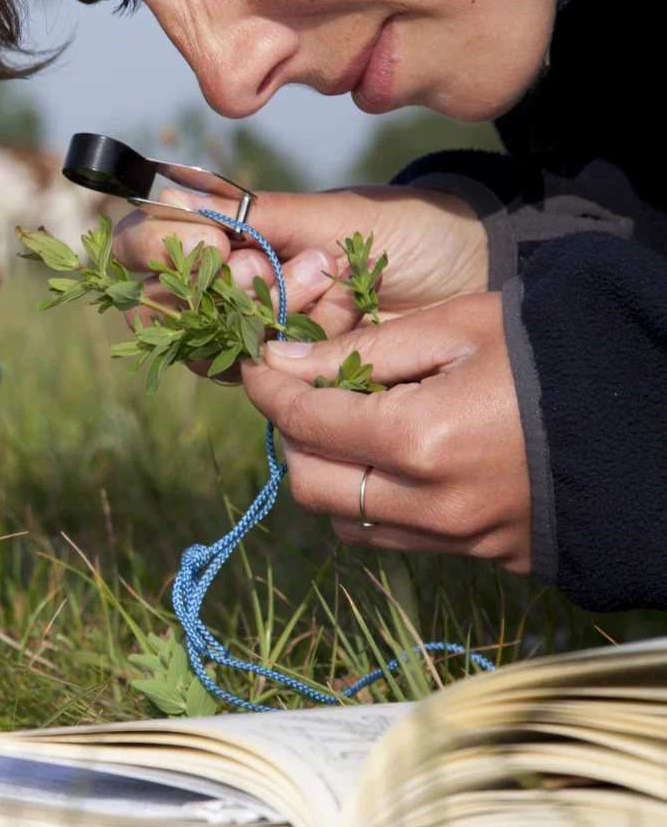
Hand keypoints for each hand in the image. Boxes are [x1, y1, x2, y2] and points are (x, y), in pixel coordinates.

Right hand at [111, 186, 490, 378]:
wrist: (475, 279)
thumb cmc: (407, 230)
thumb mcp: (331, 214)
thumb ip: (254, 216)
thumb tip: (171, 195)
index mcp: (227, 234)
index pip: (146, 242)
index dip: (159, 246)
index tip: (210, 238)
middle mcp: (228, 288)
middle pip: (161, 305)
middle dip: (218, 287)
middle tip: (270, 267)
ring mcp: (256, 337)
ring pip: (210, 345)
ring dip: (266, 314)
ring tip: (327, 281)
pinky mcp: (292, 380)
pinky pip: (262, 380)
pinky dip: (301, 351)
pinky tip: (346, 316)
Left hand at [240, 293, 530, 573]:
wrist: (648, 416)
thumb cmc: (552, 353)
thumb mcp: (457, 327)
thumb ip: (361, 351)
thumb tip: (281, 363)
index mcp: (422, 440)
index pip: (306, 422)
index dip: (268, 391)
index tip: (257, 368)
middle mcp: (432, 505)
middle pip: (311, 484)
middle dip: (290, 438)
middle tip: (302, 396)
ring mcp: (460, 539)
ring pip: (345, 521)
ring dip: (327, 475)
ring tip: (348, 427)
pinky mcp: (484, 557)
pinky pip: (395, 538)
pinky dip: (370, 503)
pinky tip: (391, 461)